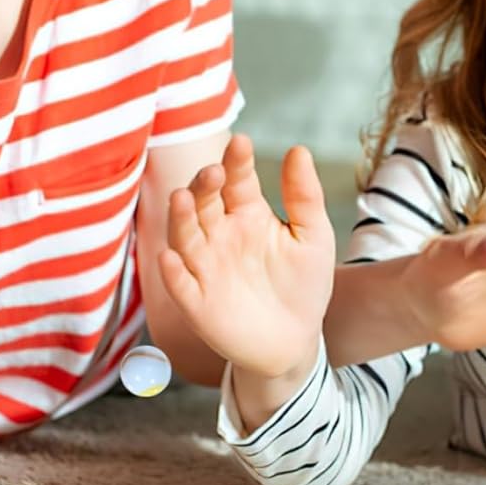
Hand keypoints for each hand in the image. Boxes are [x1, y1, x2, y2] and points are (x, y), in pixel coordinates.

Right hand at [157, 133, 334, 379]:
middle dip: (205, 186)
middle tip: (214, 172)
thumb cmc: (303, 284)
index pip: (237, 180)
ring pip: (185, 237)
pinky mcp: (196, 302)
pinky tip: (172, 259)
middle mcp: (219, 234)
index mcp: (247, 213)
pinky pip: (180, 285)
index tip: (242, 143)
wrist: (294, 340)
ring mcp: (204, 267)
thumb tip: (299, 150)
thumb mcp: (312, 237)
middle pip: (203, 202)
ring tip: (183, 198)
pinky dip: (173, 273)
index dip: (236, 162)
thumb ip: (304, 196)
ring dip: (181, 218)